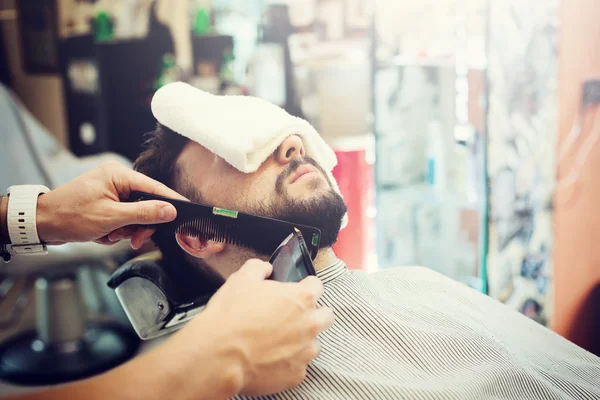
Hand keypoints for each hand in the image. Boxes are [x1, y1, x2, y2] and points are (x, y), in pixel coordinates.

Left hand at [36, 161, 186, 248]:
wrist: (41, 224)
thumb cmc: (70, 215)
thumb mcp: (112, 218)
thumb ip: (144, 213)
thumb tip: (170, 210)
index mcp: (118, 175)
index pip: (154, 187)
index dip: (171, 200)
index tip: (187, 209)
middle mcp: (116, 180)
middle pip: (145, 204)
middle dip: (139, 224)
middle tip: (134, 239)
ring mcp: (110, 193)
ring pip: (134, 215)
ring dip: (125, 230)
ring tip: (109, 236)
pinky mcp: (105, 204)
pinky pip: (122, 219)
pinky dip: (116, 231)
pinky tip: (102, 234)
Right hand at [167, 259, 333, 396]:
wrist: (219, 355)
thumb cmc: (231, 317)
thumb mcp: (241, 279)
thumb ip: (258, 268)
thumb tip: (264, 268)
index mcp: (301, 298)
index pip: (317, 285)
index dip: (305, 286)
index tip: (297, 290)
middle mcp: (310, 325)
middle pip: (325, 315)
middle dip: (313, 314)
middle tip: (291, 316)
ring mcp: (305, 352)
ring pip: (314, 344)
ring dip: (301, 341)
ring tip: (277, 341)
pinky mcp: (296, 375)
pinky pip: (299, 367)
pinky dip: (288, 363)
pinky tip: (271, 359)